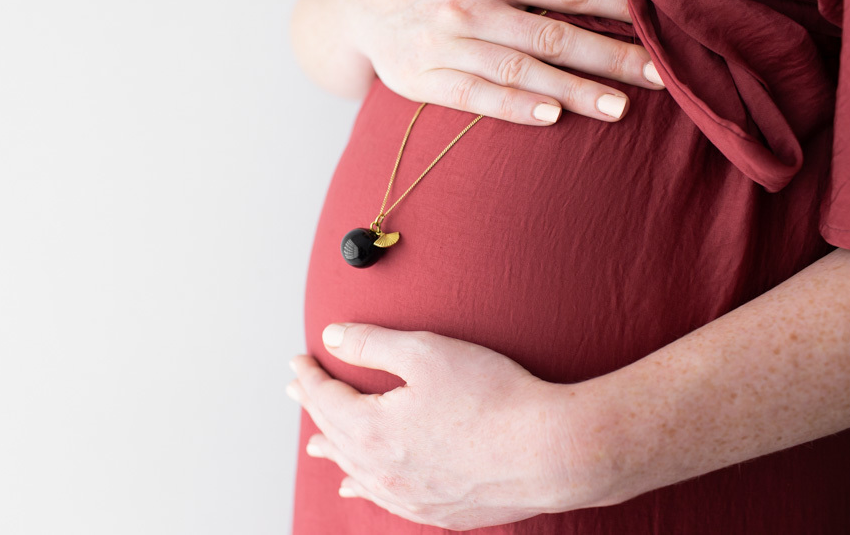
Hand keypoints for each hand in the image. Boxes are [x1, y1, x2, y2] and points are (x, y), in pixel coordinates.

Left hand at [287, 324, 612, 529]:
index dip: (310, 377)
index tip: (298, 360)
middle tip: (299, 390)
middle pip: (334, 434)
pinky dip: (361, 486)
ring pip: (354, 471)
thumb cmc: (493, 397)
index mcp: (372, 429)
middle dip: (315, 408)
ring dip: (332, 449)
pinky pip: (382, 499)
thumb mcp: (425, 352)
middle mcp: (382, 470)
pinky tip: (355, 487)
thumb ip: (372, 344)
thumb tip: (332, 338)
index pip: (326, 399)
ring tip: (313, 443)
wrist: (550, 451)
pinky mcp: (436, 511)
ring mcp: (409, 495)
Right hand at [341, 0, 663, 124]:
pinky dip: (513, 107)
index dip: (617, 6)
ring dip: (572, 91)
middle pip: (552, 35)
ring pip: (519, 71)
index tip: (659, 23)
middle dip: (610, 57)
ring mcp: (446, 46)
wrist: (361, 10)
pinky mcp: (425, 81)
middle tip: (661, 77)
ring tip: (620, 108)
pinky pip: (475, 97)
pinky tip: (551, 117)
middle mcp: (470, 6)